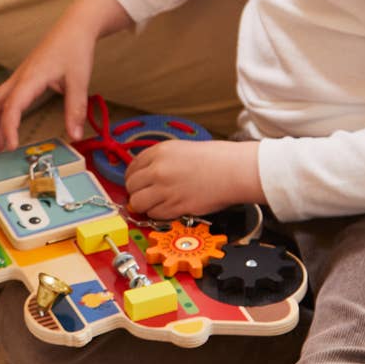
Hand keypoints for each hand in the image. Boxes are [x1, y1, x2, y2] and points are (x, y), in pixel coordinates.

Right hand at [0, 0, 131, 151]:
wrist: (74, 27)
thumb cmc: (75, 50)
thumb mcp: (79, 80)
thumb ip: (76, 109)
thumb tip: (74, 136)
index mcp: (31, 78)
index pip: (12, 107)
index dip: (9, 128)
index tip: (11, 148)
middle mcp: (19, 78)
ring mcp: (19, 77)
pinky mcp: (23, 78)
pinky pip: (4, 98)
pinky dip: (0, 114)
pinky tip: (8, 127)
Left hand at [125, 139, 263, 219]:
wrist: (233, 170)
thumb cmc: (215, 159)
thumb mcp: (181, 149)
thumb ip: (161, 160)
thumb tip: (146, 174)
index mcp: (159, 152)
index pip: (132, 168)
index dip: (133, 178)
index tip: (137, 183)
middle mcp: (158, 170)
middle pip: (131, 186)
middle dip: (137, 192)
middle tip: (146, 195)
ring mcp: (165, 189)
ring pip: (138, 203)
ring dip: (145, 205)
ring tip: (156, 203)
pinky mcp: (175, 206)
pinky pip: (155, 214)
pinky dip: (159, 214)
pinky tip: (169, 208)